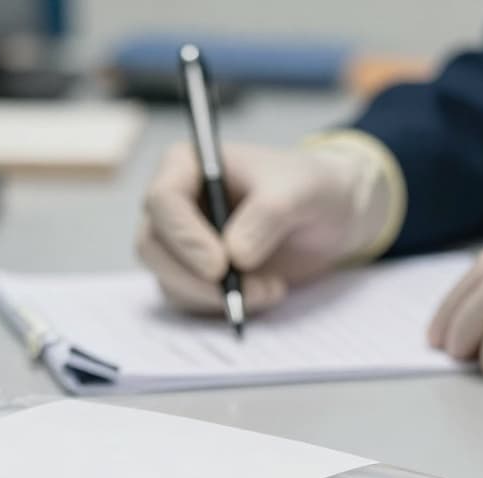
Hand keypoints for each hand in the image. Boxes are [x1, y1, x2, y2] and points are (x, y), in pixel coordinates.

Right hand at [137, 139, 395, 312]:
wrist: (329, 217)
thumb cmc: (311, 187)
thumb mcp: (301, 190)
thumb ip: (268, 214)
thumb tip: (234, 254)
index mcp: (187, 165)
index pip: (162, 201)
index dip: (184, 236)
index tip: (221, 265)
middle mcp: (175, 204)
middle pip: (152, 247)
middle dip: (195, 277)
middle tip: (243, 291)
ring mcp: (180, 243)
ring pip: (167, 279)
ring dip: (214, 297)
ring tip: (270, 289)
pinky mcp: (193, 275)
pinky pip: (189, 301)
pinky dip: (222, 308)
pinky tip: (265, 294)